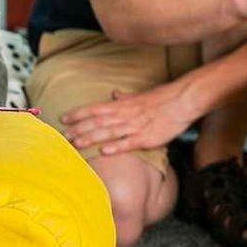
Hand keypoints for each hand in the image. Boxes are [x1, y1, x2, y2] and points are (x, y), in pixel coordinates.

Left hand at [60, 82, 198, 157]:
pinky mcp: (147, 138)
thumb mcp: (141, 95)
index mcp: (123, 104)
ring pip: (109, 132)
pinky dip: (116, 147)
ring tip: (75, 144)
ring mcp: (136, 126)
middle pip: (98, 121)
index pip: (95, 108)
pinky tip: (103, 152)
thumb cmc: (163, 98)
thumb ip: (126, 98)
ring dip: (91, 138)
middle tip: (62, 136)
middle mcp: (126, 114)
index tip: (63, 118)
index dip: (78, 113)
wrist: (184, 100)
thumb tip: (115, 94)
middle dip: (79, 128)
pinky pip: (129, 143)